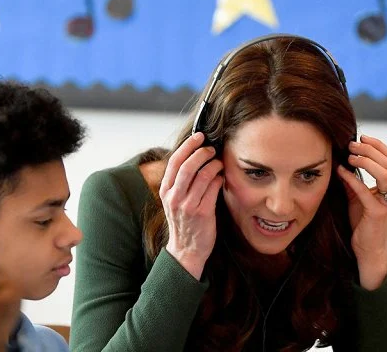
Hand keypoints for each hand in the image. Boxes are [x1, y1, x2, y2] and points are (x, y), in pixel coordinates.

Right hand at [160, 132, 222, 279]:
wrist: (186, 250)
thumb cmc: (184, 222)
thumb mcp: (174, 200)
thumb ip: (180, 181)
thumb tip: (195, 156)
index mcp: (165, 191)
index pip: (174, 162)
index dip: (187, 146)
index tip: (199, 137)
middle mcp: (174, 197)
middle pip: (188, 166)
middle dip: (202, 152)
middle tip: (212, 148)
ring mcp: (188, 205)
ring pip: (202, 175)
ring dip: (214, 164)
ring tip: (219, 162)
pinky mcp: (202, 213)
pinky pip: (213, 188)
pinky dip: (219, 179)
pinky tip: (221, 177)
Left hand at [337, 135, 386, 289]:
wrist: (367, 247)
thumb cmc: (362, 221)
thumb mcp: (356, 196)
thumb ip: (352, 180)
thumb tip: (341, 162)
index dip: (377, 145)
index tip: (361, 136)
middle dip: (369, 149)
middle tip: (351, 144)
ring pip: (384, 173)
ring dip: (366, 161)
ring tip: (350, 156)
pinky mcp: (378, 213)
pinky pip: (366, 191)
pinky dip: (352, 179)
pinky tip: (341, 171)